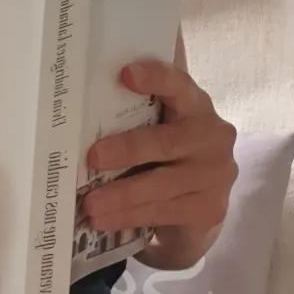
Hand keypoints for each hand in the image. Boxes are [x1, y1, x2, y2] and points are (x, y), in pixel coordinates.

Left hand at [83, 60, 237, 271]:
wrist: (197, 205)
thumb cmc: (165, 156)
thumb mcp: (157, 128)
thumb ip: (134, 113)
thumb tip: (77, 100)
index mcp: (195, 105)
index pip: (178, 84)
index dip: (155, 77)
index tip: (125, 74)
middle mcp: (212, 136)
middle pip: (166, 141)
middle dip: (127, 149)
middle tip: (92, 158)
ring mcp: (215, 174)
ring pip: (161, 184)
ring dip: (121, 194)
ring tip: (90, 204)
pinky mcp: (209, 208)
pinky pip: (163, 211)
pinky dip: (129, 216)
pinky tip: (104, 220)